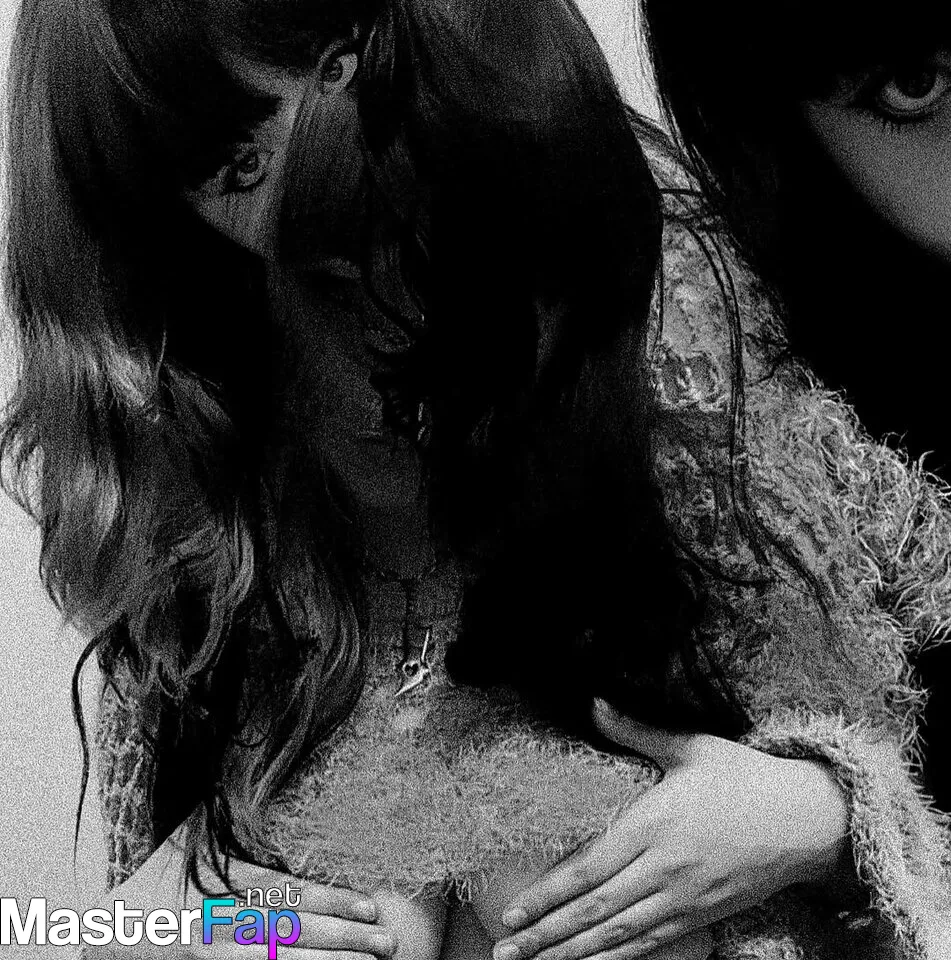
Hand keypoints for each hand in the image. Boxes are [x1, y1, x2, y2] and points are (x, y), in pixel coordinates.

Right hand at [81, 827, 397, 958]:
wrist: (104, 938)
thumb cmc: (154, 883)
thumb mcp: (184, 842)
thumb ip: (220, 808)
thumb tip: (248, 750)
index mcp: (220, 884)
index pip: (288, 893)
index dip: (333, 900)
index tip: (371, 905)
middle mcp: (218, 923)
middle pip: (293, 933)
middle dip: (345, 940)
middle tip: (389, 942)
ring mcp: (214, 957)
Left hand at [492, 700, 849, 959]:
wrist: (808, 819)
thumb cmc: (744, 776)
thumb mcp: (690, 746)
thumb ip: (634, 731)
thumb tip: (593, 700)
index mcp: (656, 823)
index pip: (590, 868)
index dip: (548, 894)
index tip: (513, 911)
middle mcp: (666, 867)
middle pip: (596, 911)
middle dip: (546, 934)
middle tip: (505, 950)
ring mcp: (685, 898)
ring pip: (619, 935)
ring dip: (573, 954)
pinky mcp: (702, 916)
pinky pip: (652, 944)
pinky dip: (617, 959)